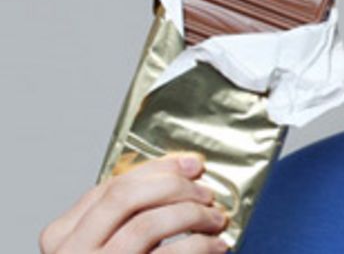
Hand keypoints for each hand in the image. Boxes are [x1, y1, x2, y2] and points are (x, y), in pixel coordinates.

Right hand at [39, 153, 228, 253]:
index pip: (111, 186)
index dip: (157, 169)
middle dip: (175, 187)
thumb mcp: (104, 244)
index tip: (191, 165)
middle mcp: (73, 253)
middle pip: (127, 197)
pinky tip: (215, 246)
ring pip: (149, 224)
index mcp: (62, 236)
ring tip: (216, 221)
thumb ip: (123, 217)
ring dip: (193, 215)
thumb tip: (179, 175)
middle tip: (207, 193)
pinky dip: (201, 246)